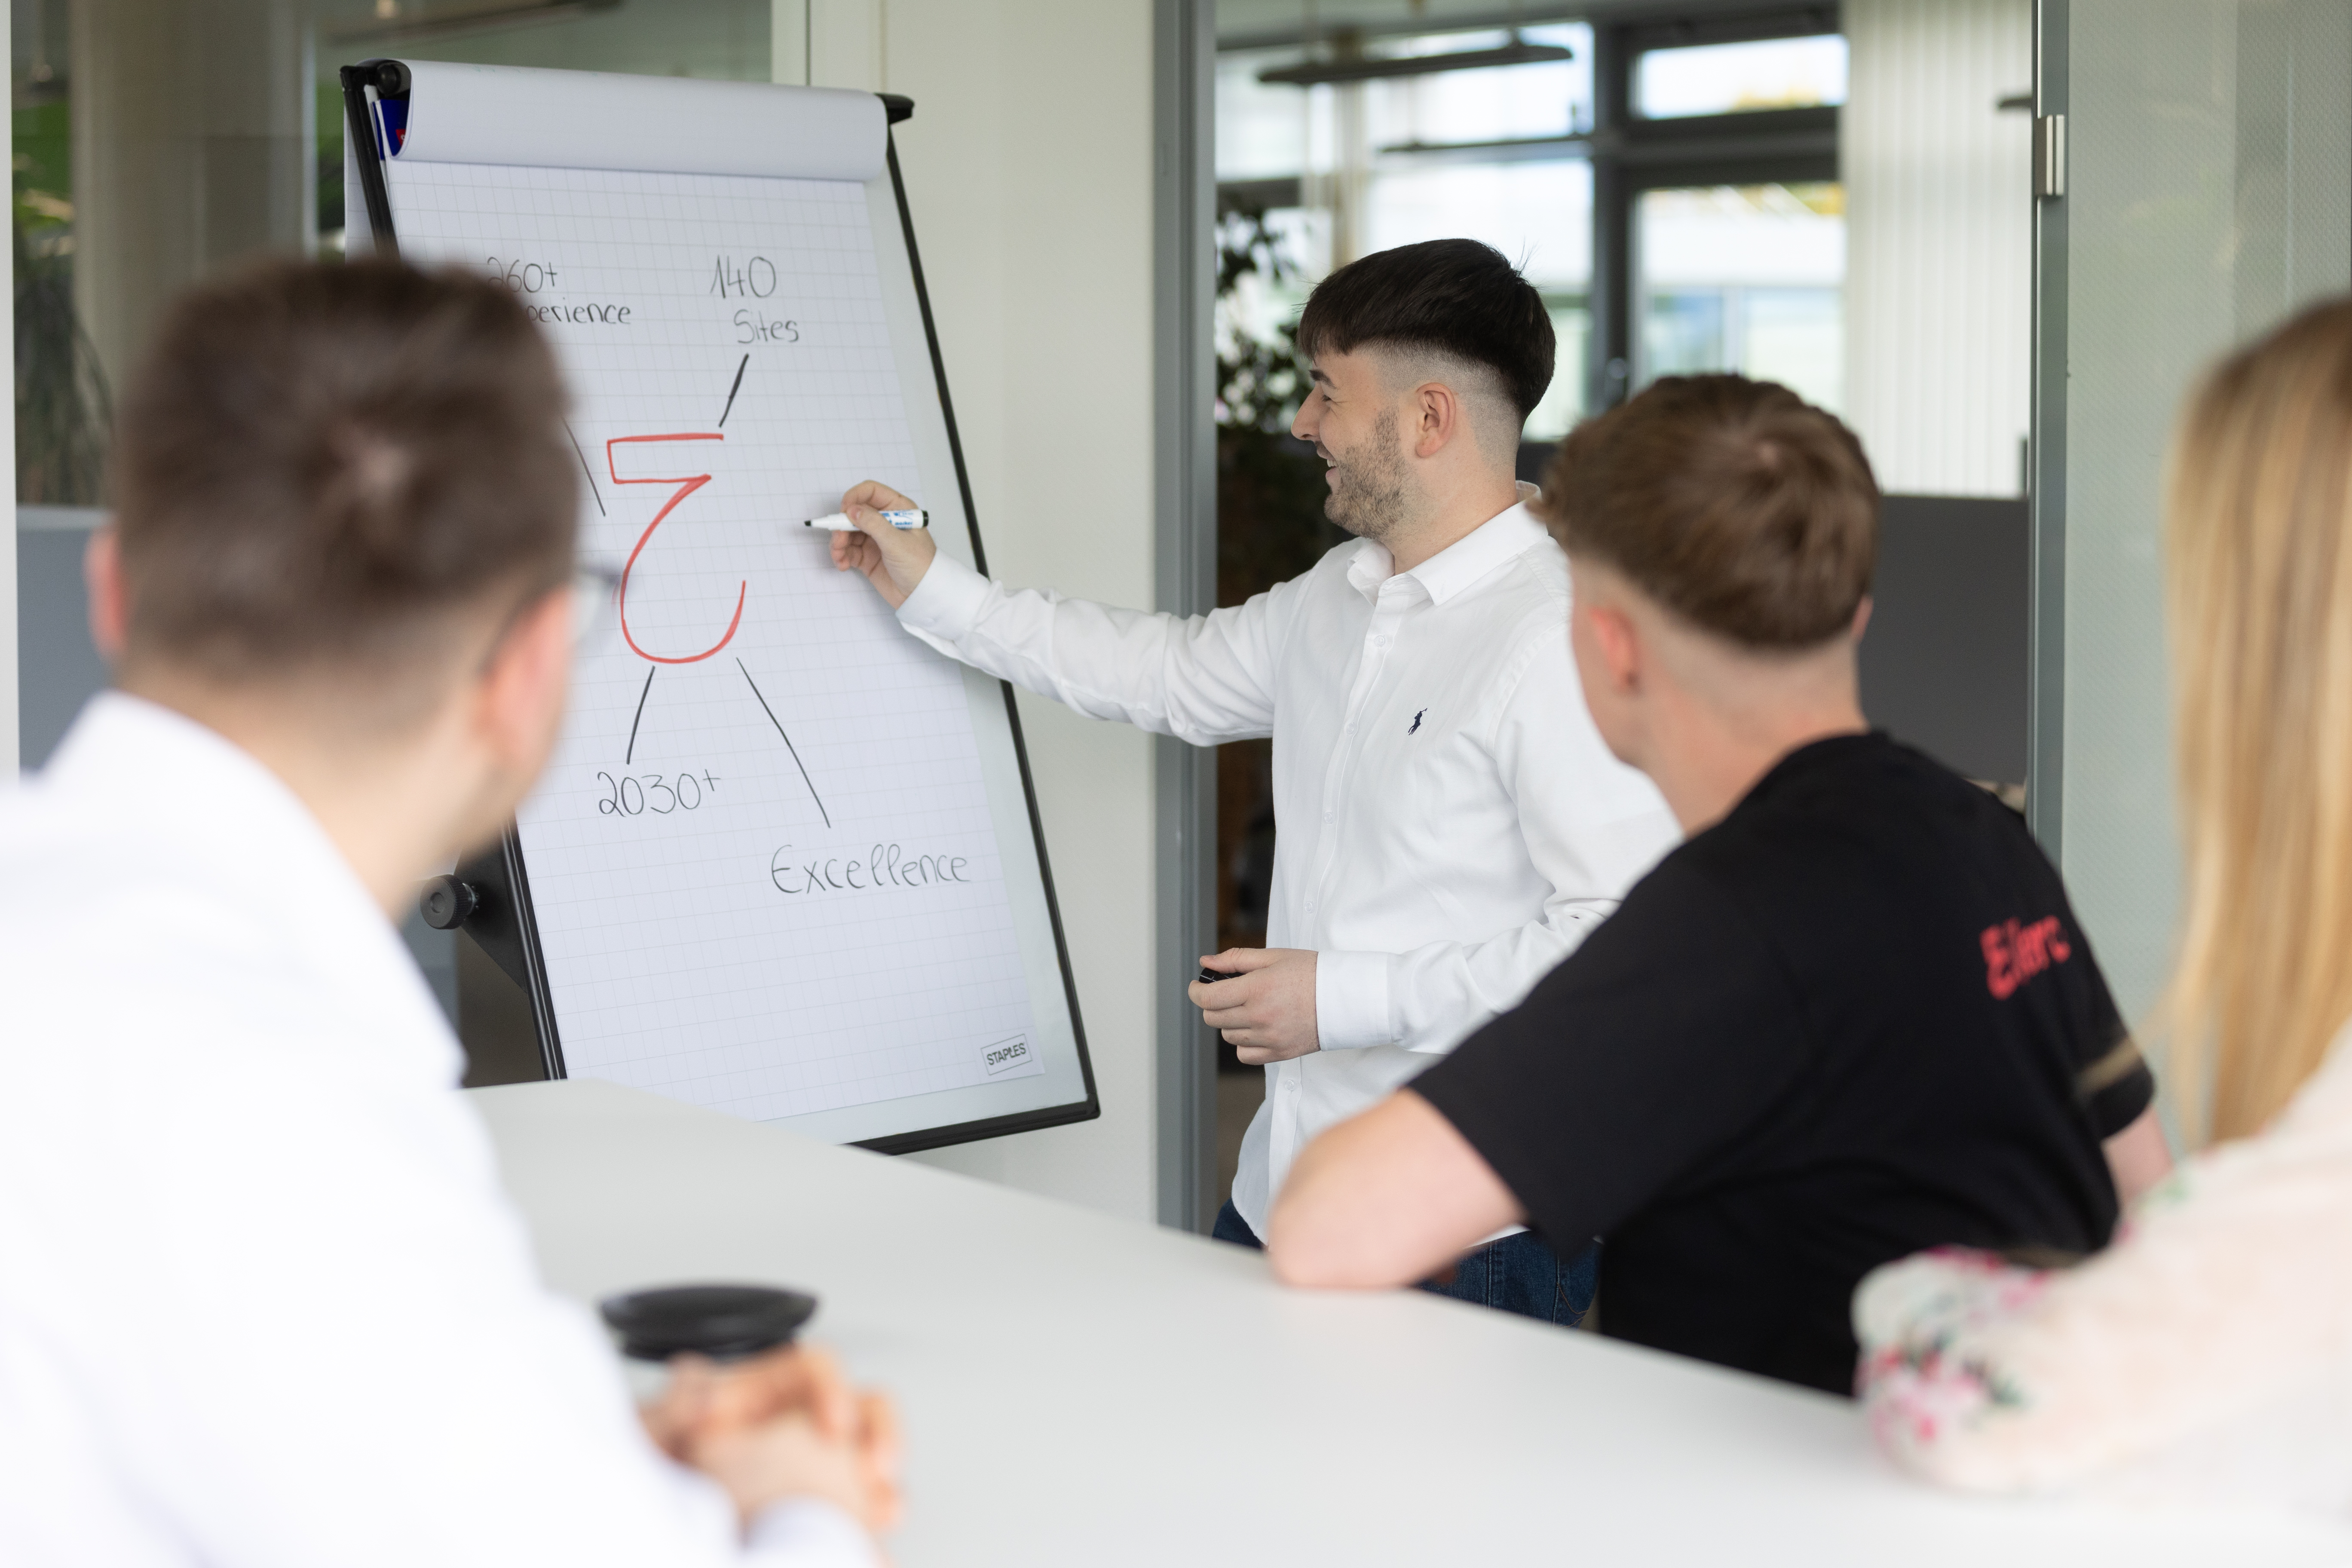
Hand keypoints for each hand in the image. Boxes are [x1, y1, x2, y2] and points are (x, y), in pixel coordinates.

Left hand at [641, 1345, 902, 1534]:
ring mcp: (802, 1472)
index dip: (831, 1389)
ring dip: (881, 1483)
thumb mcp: (647, 1432)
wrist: (629, 1528)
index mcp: (755, 1396)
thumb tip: (699, 1380)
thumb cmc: (635, 1468)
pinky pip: (854, 1514)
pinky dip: (866, 1530)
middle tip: (875, 1465)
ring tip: (883, 1508)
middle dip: (877, 1433)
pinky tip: (866, 1544)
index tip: (834, 1426)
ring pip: (864, 1461)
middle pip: (857, 1408)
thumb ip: (675, 1403)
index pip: (813, 1371)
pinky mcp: (808, 1517)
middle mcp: (786, 1427)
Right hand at [828, 480, 937, 609]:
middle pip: (854, 513)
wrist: (922, 595)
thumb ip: (873, 524)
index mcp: (897, 510)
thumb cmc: (920, 565)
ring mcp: (875, 539)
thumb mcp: (897, 542)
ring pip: (848, 532)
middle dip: (842, 525)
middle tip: (838, 539)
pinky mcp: (867, 557)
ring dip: (839, 542)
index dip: (854, 497)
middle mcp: (884, 521)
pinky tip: (842, 564)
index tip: (844, 511)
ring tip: (839, 556)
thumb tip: (852, 509)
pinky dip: (841, 556)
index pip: (871, 492)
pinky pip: (848, 551)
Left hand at [1189, 947, 1319, 1063]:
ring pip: (1228, 1036)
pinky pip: (1245, 1055)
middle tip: (1226, 993)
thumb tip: (1205, 963)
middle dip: (1213, 1003)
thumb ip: (1235, 959)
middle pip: (1213, 1018)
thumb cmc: (1311, 973)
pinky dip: (1244, 1043)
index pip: (1207, 998)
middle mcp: (1260, 1016)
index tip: (1198, 987)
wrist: (1344, 997)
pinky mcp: (1279, 1053)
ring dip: (1230, 1022)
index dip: (1195, 991)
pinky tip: (1256, 1028)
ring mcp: (1269, 1038)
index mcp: (1257, 989)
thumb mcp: (1273, 956)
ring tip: (1249, 1007)